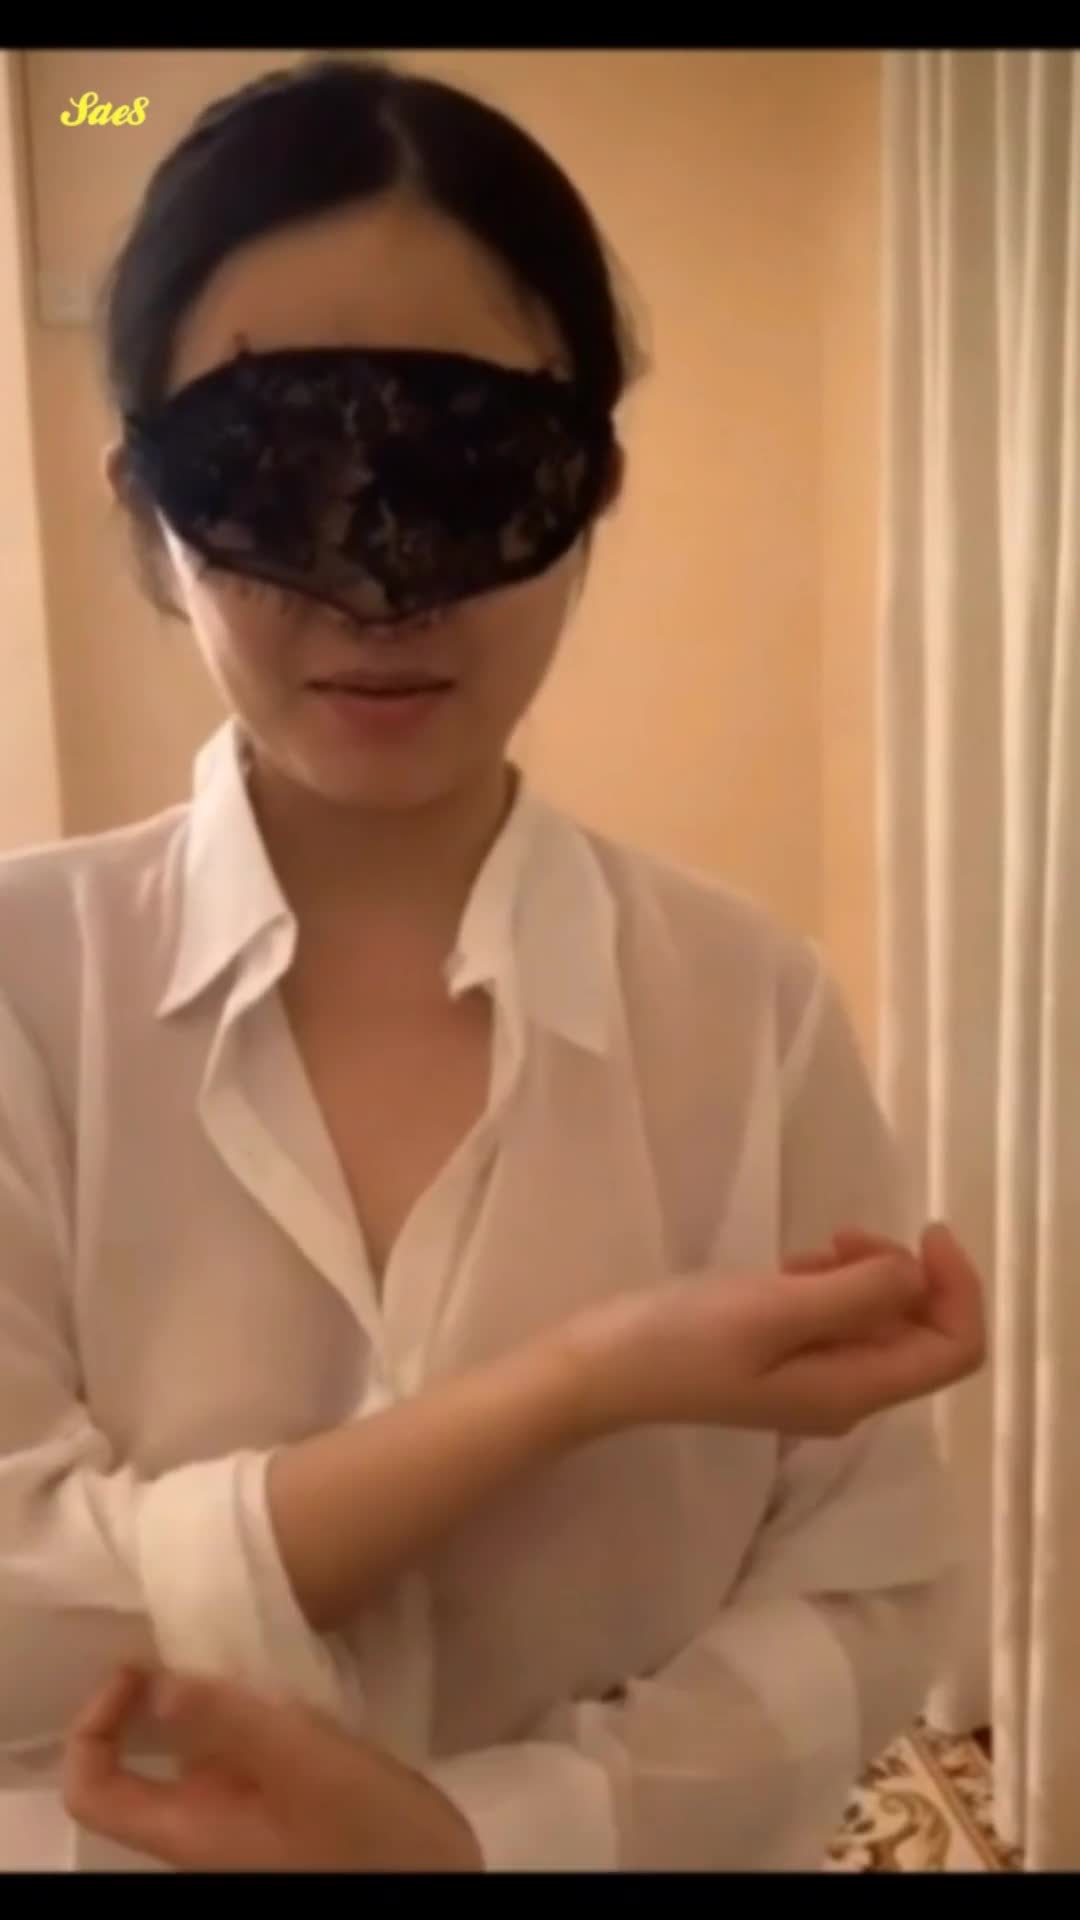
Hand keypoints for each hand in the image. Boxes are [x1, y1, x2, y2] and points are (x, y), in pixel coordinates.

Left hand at [62, 1666, 481, 1872]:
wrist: (440, 1879)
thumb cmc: (371, 1836)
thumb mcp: (304, 1766)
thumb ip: (230, 1722)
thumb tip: (154, 1682)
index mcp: (189, 1830)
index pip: (95, 1788)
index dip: (95, 1727)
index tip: (142, 1668)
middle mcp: (205, 1823)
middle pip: (145, 1758)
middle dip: (165, 1689)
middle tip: (204, 1632)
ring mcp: (247, 1812)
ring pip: (202, 1744)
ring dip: (216, 1692)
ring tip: (255, 1641)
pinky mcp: (288, 1798)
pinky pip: (247, 1746)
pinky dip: (254, 1704)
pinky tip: (293, 1672)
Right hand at [565, 1221, 984, 1438]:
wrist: (598, 1371)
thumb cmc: (681, 1337)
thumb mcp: (775, 1308)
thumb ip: (857, 1294)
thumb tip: (916, 1275)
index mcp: (853, 1393)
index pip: (954, 1349)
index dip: (959, 1287)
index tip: (923, 1231)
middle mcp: (846, 1396)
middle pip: (924, 1335)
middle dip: (906, 1275)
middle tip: (847, 1235)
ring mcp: (813, 1382)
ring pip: (881, 1323)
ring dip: (867, 1275)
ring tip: (816, 1247)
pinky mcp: (782, 1362)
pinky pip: (839, 1321)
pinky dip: (834, 1285)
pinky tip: (792, 1266)